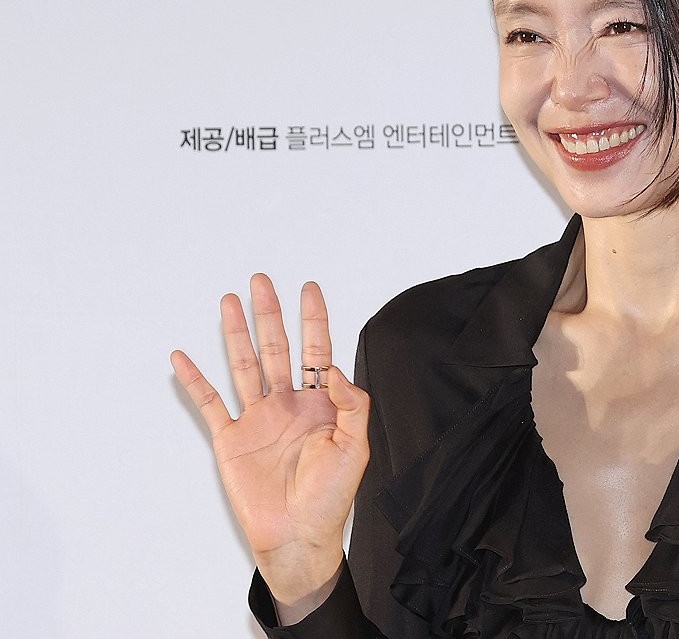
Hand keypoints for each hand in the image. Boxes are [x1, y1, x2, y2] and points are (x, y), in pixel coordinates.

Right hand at [171, 275, 369, 613]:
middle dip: (270, 314)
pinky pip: (210, 403)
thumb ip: (351, 404)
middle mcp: (288, 404)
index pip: (318, 350)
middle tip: (262, 281)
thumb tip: (332, 368)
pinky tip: (184, 357)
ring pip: (245, 365)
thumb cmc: (331, 497)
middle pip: (278, 348)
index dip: (314, 319)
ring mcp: (259, 419)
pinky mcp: (232, 439)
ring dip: (236, 334)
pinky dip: (195, 380)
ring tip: (229, 302)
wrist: (298, 535)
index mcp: (321, 404)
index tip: (309, 288)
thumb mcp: (356, 446)